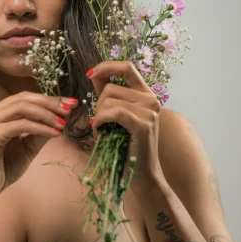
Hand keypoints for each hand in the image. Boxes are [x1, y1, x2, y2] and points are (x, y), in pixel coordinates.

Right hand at [0, 92, 76, 199]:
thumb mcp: (28, 146)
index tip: (70, 103)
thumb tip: (62, 117)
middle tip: (69, 109)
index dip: (48, 98)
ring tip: (63, 123)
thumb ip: (41, 130)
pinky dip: (40, 127)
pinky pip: (21, 125)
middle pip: (24, 98)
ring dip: (47, 114)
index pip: (25, 98)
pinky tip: (54, 133)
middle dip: (50, 103)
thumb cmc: (4, 168)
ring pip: (23, 108)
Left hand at [86, 60, 163, 186]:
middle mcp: (151, 99)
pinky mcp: (144, 124)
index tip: (89, 74)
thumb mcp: (116, 117)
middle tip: (99, 124)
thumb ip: (108, 95)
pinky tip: (100, 133)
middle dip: (97, 105)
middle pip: (110, 88)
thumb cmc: (126, 147)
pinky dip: (101, 121)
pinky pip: (113, 112)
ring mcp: (150, 111)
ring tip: (102, 132)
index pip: (127, 66)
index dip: (106, 66)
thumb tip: (93, 74)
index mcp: (146, 94)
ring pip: (109, 100)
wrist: (142, 175)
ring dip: (98, 117)